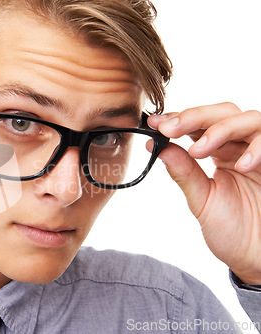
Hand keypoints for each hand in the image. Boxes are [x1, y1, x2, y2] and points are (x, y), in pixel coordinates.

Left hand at [148, 103, 260, 283]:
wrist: (257, 257)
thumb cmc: (233, 230)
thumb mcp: (202, 199)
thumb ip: (184, 172)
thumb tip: (157, 147)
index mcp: (221, 153)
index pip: (200, 125)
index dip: (178, 119)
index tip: (154, 124)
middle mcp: (242, 148)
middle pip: (223, 112)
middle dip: (194, 116)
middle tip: (169, 128)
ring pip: (248, 119)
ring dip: (219, 129)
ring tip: (199, 150)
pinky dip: (257, 148)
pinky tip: (242, 165)